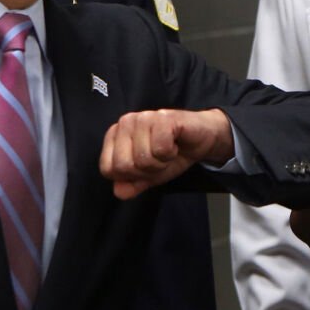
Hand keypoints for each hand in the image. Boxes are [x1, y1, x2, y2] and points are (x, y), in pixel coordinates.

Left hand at [100, 109, 235, 198]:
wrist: (201, 139)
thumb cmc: (173, 153)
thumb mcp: (149, 175)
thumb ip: (131, 185)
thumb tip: (119, 192)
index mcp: (115, 135)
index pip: (108, 169)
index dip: (131, 176)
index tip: (146, 166)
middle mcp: (125, 122)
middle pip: (124, 166)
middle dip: (147, 171)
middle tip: (160, 158)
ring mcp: (143, 118)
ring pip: (143, 159)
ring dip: (162, 162)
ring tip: (168, 150)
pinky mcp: (162, 117)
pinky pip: (160, 149)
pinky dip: (172, 153)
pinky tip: (175, 143)